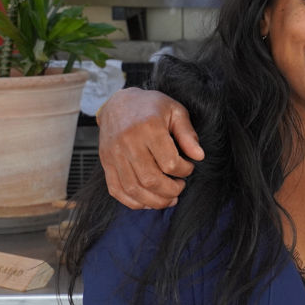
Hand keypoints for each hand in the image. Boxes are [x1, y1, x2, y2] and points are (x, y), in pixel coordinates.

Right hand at [97, 87, 204, 208]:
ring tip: (169, 199)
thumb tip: (199, 156)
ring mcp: (114, 154)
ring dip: (154, 201)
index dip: (184, 171)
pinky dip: (132, 202)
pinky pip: (116, 190)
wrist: (118, 102)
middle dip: (171, 191)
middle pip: (150, 180)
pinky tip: (147, 201)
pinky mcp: (105, 162)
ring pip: (133, 189)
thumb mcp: (175, 111)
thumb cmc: (151, 106)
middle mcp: (128, 142)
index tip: (189, 167)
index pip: (169, 163)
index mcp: (149, 127)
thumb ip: (187, 134)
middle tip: (180, 187)